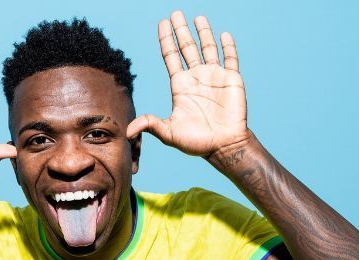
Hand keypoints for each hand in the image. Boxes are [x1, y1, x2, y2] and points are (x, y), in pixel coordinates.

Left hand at [128, 11, 248, 159]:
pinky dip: (228, 47)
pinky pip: (230, 59)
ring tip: (198, 17)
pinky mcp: (232, 80)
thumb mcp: (169, 134)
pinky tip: (223, 35)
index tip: (163, 23)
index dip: (166, 39)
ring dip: (203, 33)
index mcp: (181, 85)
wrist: (225, 147)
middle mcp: (196, 77)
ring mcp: (214, 77)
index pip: (171, 56)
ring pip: (208, 49)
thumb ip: (150, 125)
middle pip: (187, 47)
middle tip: (176, 13)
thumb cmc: (198, 143)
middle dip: (181, 30)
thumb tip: (127, 131)